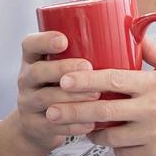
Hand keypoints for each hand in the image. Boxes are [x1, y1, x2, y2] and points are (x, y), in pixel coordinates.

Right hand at [0, 32, 101, 155]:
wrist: (35, 124)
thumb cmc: (57, 87)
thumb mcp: (58, 68)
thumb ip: (80, 52)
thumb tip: (128, 30)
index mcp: (32, 60)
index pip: (29, 45)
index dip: (44, 41)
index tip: (64, 40)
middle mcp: (26, 80)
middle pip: (37, 72)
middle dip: (62, 68)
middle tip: (88, 67)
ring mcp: (28, 104)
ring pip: (46, 99)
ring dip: (72, 97)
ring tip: (95, 96)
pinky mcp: (35, 126)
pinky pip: (52, 126)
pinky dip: (73, 125)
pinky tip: (91, 123)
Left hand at [47, 47, 155, 155]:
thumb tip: (135, 33)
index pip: (113, 80)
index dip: (84, 80)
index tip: (64, 79)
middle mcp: (153, 111)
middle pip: (102, 111)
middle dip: (72, 110)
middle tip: (51, 108)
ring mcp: (154, 136)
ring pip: (108, 135)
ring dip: (91, 130)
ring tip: (77, 124)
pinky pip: (123, 152)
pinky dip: (112, 146)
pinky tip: (106, 138)